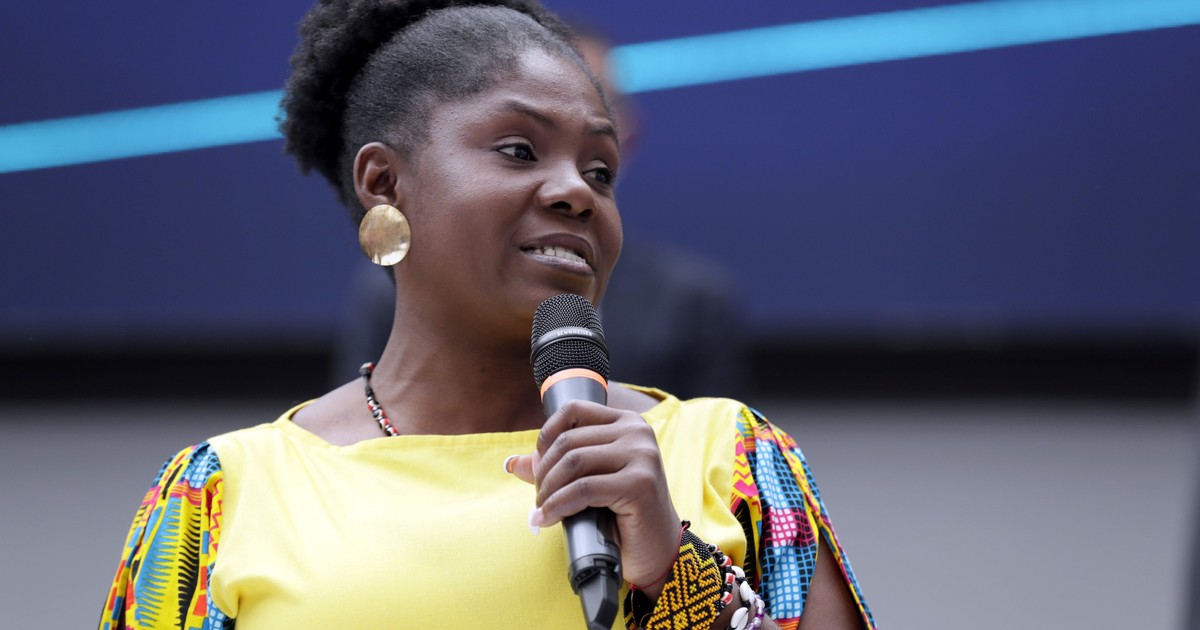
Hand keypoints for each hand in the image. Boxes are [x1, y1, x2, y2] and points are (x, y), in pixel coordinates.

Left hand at [506, 400, 680, 593]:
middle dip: (544, 472)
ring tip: (542, 510)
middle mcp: (638, 433)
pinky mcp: (640, 484)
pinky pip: (583, 489)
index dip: (546, 437)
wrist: (657, 550)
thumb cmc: (622, 515)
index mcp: (627, 422)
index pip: (573, 411)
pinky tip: (548, 519)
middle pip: (569, 441)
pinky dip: (558, 505)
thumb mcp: (588, 482)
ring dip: (548, 490)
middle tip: (539, 498)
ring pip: (573, 462)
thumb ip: (555, 467)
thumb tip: (512, 463)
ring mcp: (642, 456)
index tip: (538, 467)